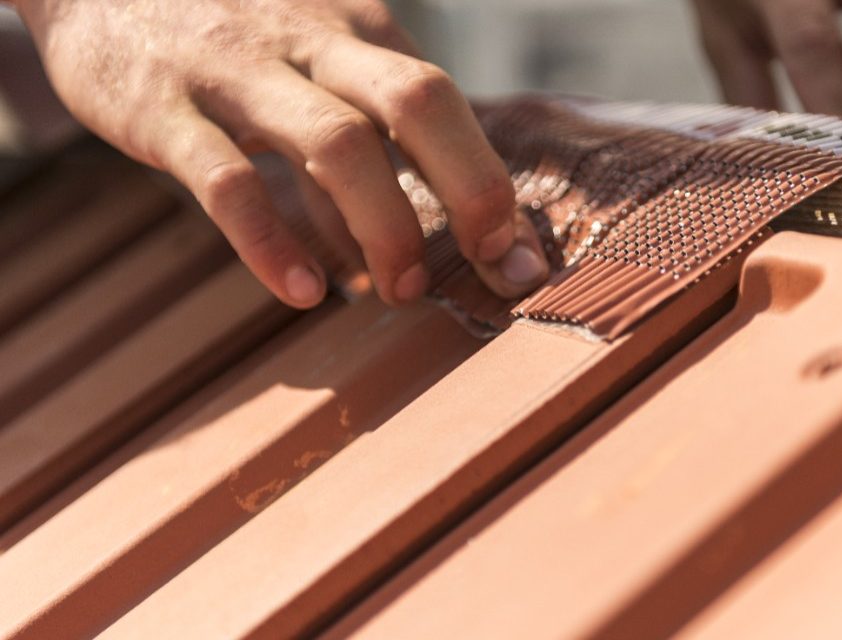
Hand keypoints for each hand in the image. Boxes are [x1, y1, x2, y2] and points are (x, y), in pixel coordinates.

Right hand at [11, 0, 548, 307]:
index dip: (491, 181)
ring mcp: (236, 71)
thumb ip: (356, 141)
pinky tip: (305, 293)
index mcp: (357, 30)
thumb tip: (409, 239)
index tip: (521, 257)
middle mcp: (310, 40)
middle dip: (472, 188)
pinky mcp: (162, 109)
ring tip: (399, 290)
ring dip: (384, 226)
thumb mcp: (308, 62)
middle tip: (493, 265)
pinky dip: (272, 243)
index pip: (446, 103)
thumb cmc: (225, 35)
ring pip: (336, 143)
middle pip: (418, 102)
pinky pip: (227, 181)